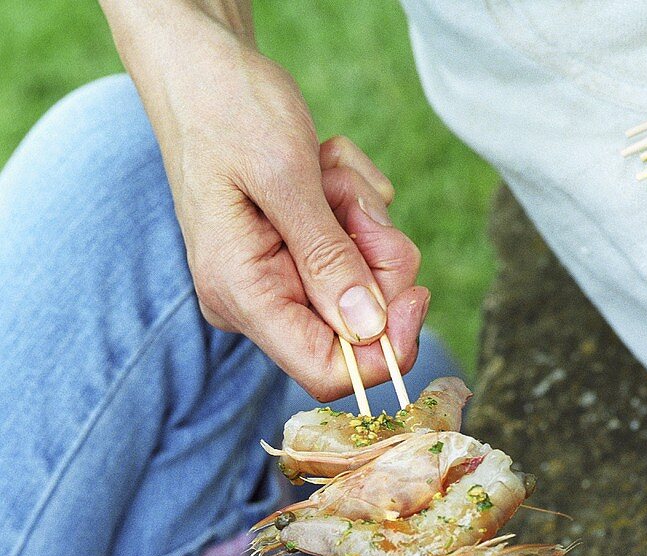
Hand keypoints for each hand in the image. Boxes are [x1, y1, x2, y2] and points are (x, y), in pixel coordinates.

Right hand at [102, 0, 426, 399]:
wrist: (202, 66)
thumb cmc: (228, 109)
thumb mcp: (286, 175)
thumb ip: (328, 257)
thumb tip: (369, 329)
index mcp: (242, 295)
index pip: (324, 371)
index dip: (382, 349)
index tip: (416, 294)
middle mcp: (256, 301)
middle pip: (355, 325)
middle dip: (376, 258)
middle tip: (355, 200)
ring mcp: (276, 278)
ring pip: (362, 280)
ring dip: (362, 218)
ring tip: (325, 170)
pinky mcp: (294, 254)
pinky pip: (354, 248)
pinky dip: (354, 204)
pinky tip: (322, 168)